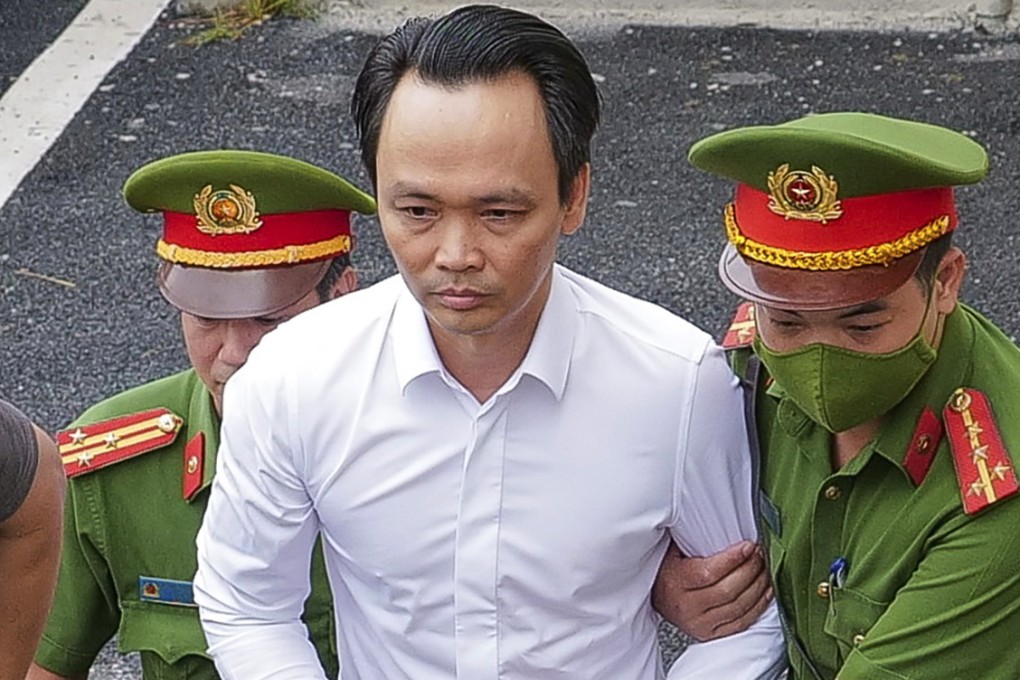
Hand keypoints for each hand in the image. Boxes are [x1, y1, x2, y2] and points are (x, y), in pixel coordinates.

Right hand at [652, 540, 771, 641]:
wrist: (656, 597)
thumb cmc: (667, 569)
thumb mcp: (672, 550)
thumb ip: (691, 538)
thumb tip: (717, 519)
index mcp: (675, 583)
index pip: (709, 573)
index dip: (733, 559)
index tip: (748, 546)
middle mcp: (687, 607)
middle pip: (728, 591)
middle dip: (750, 569)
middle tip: (760, 553)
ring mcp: (700, 623)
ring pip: (738, 607)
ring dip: (758, 586)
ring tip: (764, 568)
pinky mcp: (711, 634)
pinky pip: (741, 622)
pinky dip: (758, 606)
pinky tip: (765, 591)